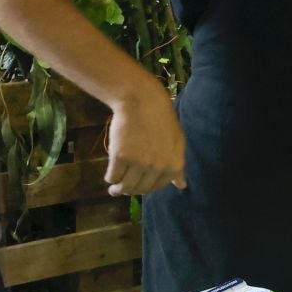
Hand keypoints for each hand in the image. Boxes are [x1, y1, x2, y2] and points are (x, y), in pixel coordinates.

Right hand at [104, 79, 185, 196]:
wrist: (143, 102)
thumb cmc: (161, 121)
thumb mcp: (177, 143)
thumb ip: (178, 166)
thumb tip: (181, 185)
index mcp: (174, 165)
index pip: (157, 187)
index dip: (146, 187)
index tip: (139, 185)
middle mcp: (158, 167)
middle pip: (139, 189)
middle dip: (130, 190)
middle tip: (122, 188)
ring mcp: (139, 163)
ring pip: (125, 186)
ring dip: (118, 189)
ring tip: (114, 188)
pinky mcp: (120, 157)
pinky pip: (112, 176)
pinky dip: (110, 178)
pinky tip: (111, 174)